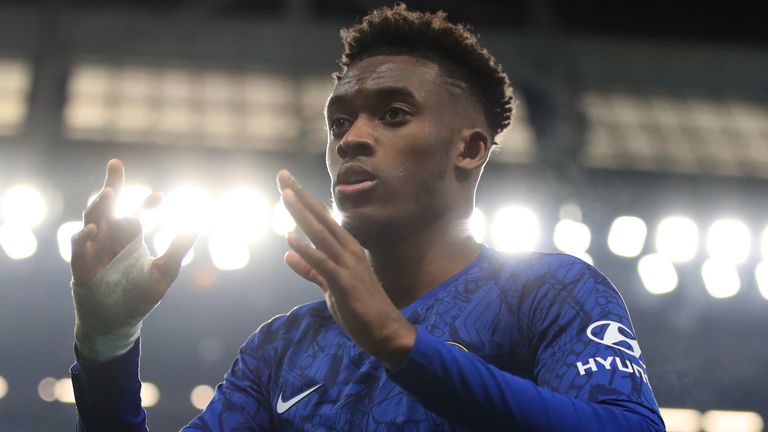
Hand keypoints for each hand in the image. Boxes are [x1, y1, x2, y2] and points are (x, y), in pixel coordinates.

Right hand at [71, 159, 194, 303]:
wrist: (119, 323)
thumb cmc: (140, 296)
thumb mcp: (165, 272)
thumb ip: (178, 249)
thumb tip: (197, 225)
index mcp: (129, 237)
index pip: (135, 212)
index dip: (145, 203)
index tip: (160, 197)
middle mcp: (109, 239)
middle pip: (108, 206)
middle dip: (111, 185)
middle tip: (116, 164)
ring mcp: (93, 250)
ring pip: (91, 220)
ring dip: (98, 206)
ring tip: (108, 193)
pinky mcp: (81, 266)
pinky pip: (77, 247)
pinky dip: (83, 237)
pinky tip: (94, 229)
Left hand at [277, 170, 415, 368]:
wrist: (386, 332)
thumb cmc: (361, 308)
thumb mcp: (330, 285)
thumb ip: (310, 269)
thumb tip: (289, 254)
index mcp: (345, 248)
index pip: (320, 219)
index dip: (302, 200)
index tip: (285, 183)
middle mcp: (347, 250)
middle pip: (319, 218)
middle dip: (299, 197)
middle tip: (282, 175)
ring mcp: (347, 265)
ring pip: (320, 235)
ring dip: (302, 215)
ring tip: (285, 196)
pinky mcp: (344, 283)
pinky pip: (322, 263)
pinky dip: (307, 250)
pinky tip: (291, 238)